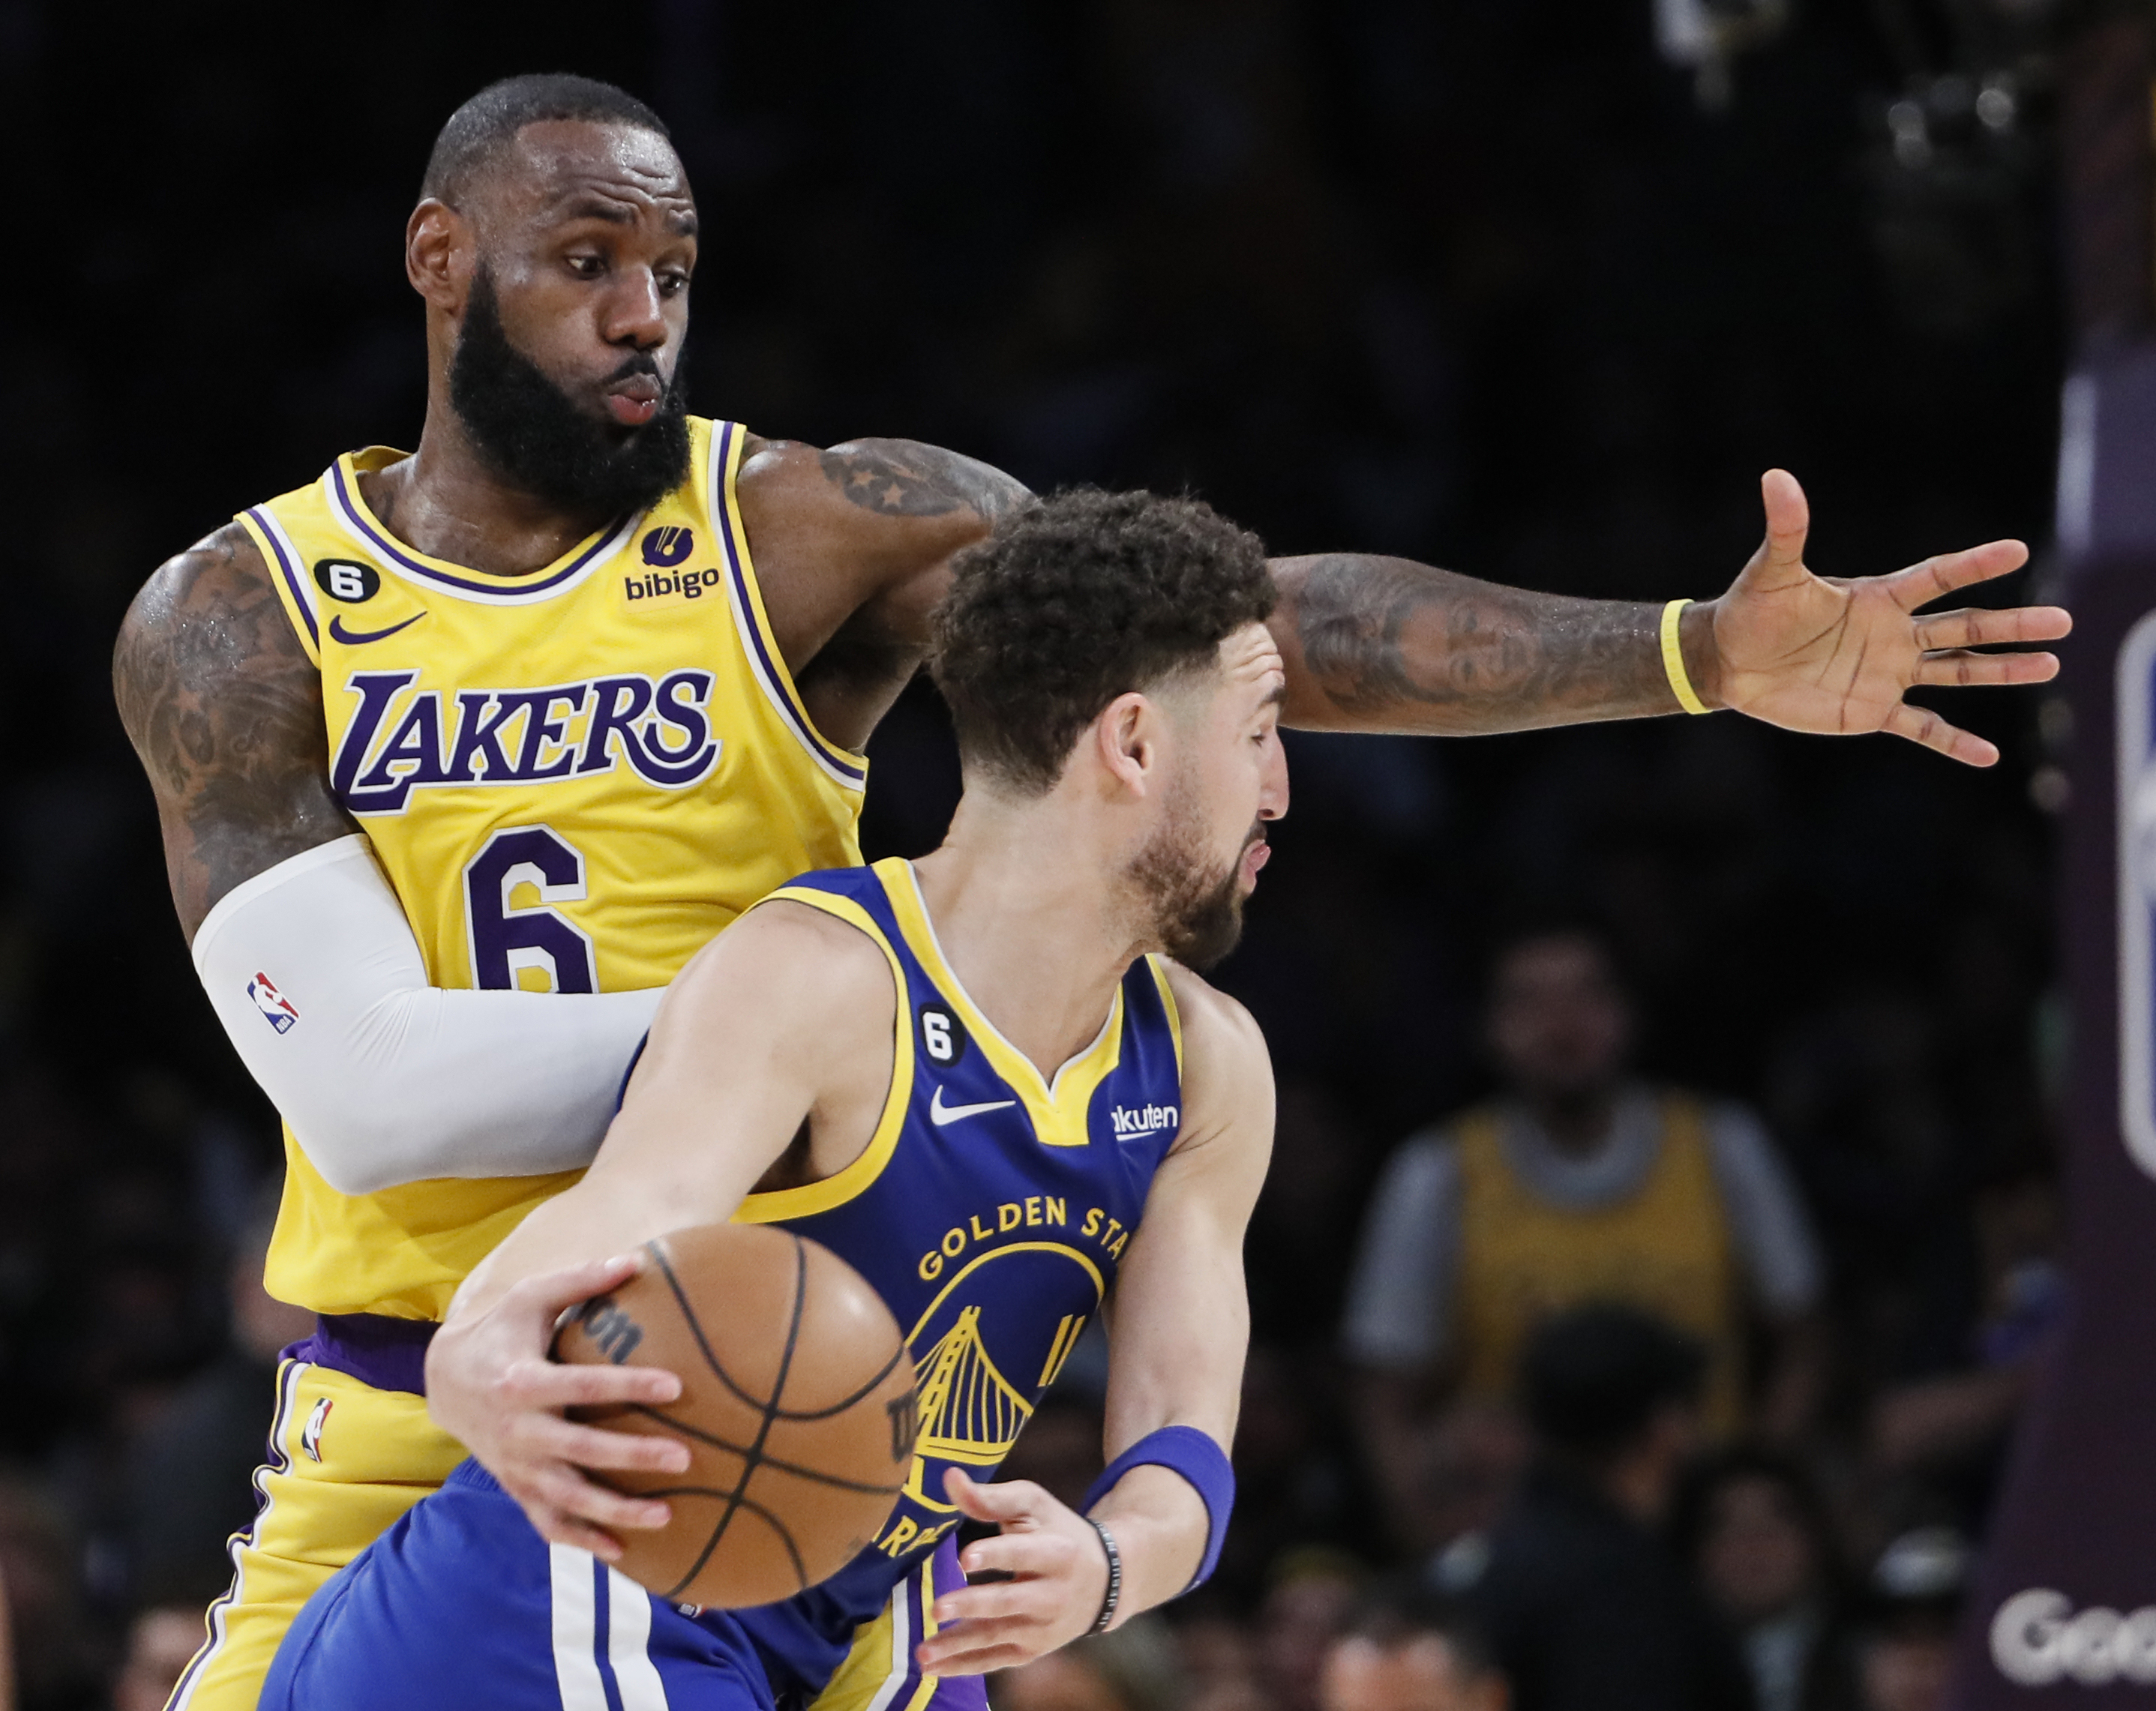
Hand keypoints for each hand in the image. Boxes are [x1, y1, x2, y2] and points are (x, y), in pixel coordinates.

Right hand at [424, 1253, 690, 1559]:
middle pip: (579, 1451)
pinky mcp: (517, 1488)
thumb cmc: (501, 1330)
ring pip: (567, 1499)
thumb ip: (582, 1280)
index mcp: (522, 1381)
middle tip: (684, 1458)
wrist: (445, 1379)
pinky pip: (548, 1523)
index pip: (582, 1385)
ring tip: (667, 1516)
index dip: (627, 1387)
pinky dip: (582, 1540)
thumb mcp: (532, 1296)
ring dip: (614, 1512)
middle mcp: (517, 1431)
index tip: (675, 1386)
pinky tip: (621, 1551)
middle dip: (631, 1456)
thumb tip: (637, 1260)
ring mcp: (516, 1466)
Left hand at [913, 1469, 1110, 1674]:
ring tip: (923, 1652)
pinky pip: (995, 1661)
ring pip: (997, 1637)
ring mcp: (1042, 1628)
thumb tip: (948, 1477)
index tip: (964, 1558)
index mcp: (1057, 1552)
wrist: (1105, 1580)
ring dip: (958, 1645)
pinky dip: (964, 1666)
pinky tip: (933, 1668)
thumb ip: (991, 1497)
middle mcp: (1053, 1594)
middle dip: (972, 1605)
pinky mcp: (1032, 1650)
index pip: (1023, 1553)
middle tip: (936, 1607)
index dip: (996, 1554)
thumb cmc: (1059, 1532)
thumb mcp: (1034, 1506)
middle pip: (1009, 1601)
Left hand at [1697, 470, 2070, 765]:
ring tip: (2049, 665)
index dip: (1973, 564)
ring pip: (1957, 672)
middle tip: (2062, 622)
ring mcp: (1887, 673)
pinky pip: (1922, 728)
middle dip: (2011, 625)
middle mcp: (1893, 634)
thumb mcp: (1773, 572)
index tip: (2017, 551)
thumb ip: (1786, 530)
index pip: (1936, 577)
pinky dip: (1954, 742)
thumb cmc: (1752, 611)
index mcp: (1878, 598)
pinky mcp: (1871, 710)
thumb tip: (1775, 477)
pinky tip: (1989, 756)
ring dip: (2001, 670)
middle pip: (1963, 626)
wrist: (1731, 663)